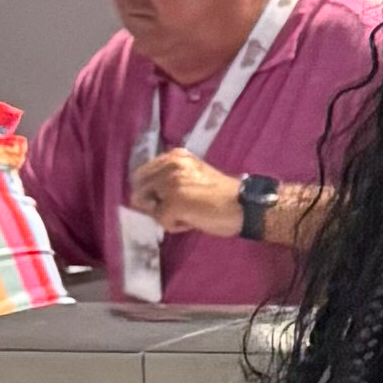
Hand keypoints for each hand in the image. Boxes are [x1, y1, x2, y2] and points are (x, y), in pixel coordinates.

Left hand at [129, 153, 245, 236]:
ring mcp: (170, 183)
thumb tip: (138, 198)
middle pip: (140, 189)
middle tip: (180, 208)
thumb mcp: (193, 177)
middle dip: (155, 202)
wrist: (245, 206)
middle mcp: (170, 164)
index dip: (150, 190)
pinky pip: (161, 220)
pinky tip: (194, 220)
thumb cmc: (221, 195)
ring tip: (188, 212)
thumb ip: (168, 180)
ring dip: (165, 214)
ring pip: (148, 205)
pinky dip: (175, 226)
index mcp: (175, 156)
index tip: (167, 199)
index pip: (142, 173)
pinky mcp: (172, 203)